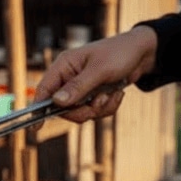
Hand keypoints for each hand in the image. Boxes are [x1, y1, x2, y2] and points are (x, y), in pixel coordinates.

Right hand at [34, 25, 157, 122]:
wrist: (143, 52)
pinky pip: (95, 111)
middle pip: (63, 107)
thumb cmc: (120, 53)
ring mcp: (81, 87)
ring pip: (81, 111)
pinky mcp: (93, 95)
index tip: (37, 127)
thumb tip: (57, 102)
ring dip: (98, 108)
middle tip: (98, 103)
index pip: (44, 89)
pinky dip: (108, 107)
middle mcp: (69, 77)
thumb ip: (78, 87)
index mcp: (64, 66)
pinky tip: (117, 94)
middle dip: (82, 110)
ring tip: (111, 94)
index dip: (39, 108)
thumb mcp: (100, 70)